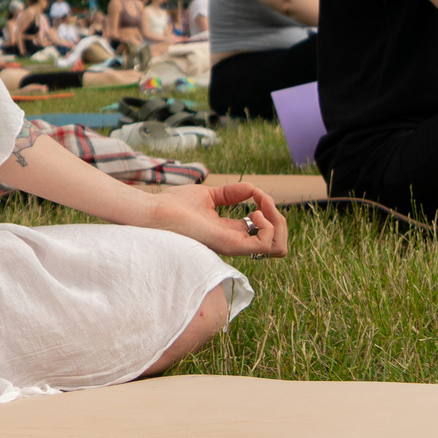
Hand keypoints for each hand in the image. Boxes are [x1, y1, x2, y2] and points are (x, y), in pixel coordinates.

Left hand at [137, 181, 287, 256]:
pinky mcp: (228, 244)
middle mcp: (235, 242)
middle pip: (277, 245)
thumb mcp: (209, 195)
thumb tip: (253, 188)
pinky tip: (254, 211)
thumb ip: (231, 193)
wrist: (155, 211)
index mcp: (230, 232)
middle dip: (281, 221)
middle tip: (264, 202)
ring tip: (261, 206)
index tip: (258, 193)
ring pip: (278, 248)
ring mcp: (233, 245)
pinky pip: (265, 245)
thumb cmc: (174, 205)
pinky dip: (268, 225)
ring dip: (278, 223)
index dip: (268, 210)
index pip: (264, 232)